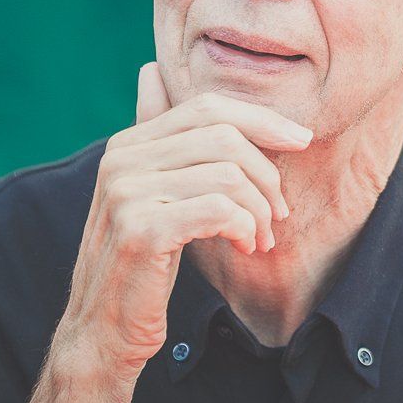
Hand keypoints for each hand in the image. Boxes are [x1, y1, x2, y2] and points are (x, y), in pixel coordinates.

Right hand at [51, 64, 309, 378]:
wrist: (102, 330)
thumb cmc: (142, 264)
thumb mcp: (152, 196)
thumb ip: (164, 143)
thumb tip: (150, 71)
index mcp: (127, 145)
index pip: (207, 106)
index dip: (261, 118)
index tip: (300, 139)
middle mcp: (121, 159)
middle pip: (223, 134)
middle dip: (266, 172)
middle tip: (278, 213)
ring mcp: (127, 192)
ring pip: (227, 172)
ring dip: (259, 208)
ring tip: (260, 238)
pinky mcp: (142, 229)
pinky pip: (219, 208)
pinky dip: (245, 226)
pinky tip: (245, 247)